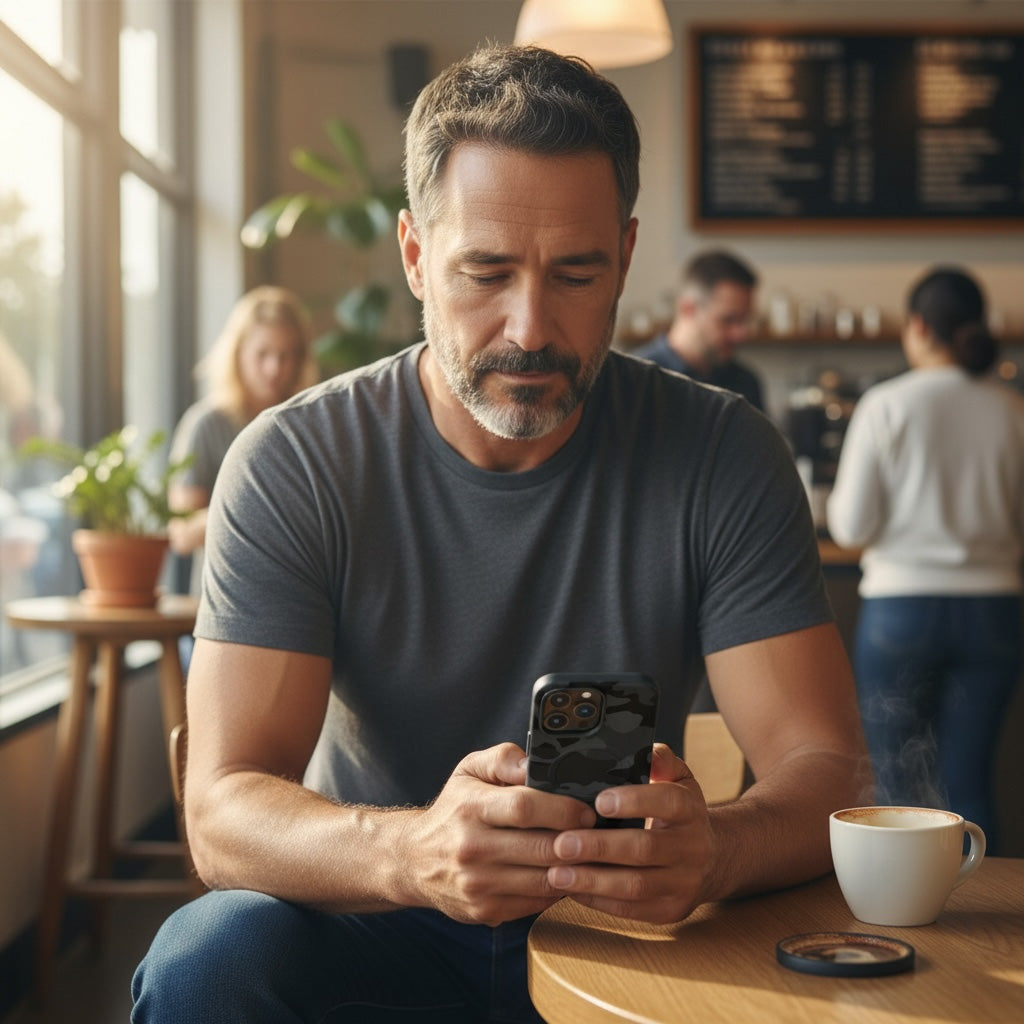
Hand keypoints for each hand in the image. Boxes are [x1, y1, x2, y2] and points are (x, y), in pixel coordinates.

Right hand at [396, 742, 595, 926]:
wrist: (413, 860)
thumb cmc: (452, 810)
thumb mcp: (469, 770)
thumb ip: (504, 759)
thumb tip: (535, 764)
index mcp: (471, 808)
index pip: (524, 807)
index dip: (563, 809)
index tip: (587, 810)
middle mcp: (471, 848)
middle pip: (541, 847)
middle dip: (579, 842)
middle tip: (601, 835)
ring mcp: (478, 885)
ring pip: (544, 880)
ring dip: (575, 870)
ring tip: (594, 856)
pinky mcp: (485, 911)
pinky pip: (536, 902)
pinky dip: (558, 890)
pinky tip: (569, 875)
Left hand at [544, 743, 713, 924]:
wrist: (713, 859)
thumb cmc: (678, 812)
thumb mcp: (678, 779)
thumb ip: (660, 760)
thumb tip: (645, 751)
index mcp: (691, 810)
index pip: (668, 802)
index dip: (635, 801)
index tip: (599, 801)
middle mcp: (693, 847)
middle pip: (644, 848)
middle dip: (599, 847)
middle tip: (561, 843)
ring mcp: (684, 883)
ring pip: (636, 885)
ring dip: (592, 881)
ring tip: (556, 873)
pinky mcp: (671, 910)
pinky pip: (631, 910)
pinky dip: (598, 900)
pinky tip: (572, 889)